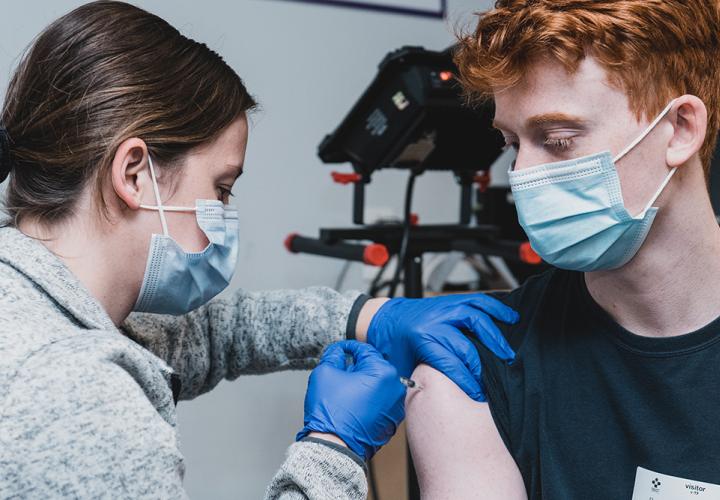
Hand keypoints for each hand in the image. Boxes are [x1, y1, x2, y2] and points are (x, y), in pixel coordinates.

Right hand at [296, 341, 405, 460]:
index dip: (349, 348)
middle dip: (357, 366)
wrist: (334, 447)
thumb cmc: (331, 413)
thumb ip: (333, 355)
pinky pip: (381, 402)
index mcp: (383, 372)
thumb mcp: (325, 372)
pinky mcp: (392, 421)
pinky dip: (369, 399)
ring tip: (345, 390)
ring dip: (364, 383)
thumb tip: (339, 351)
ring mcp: (396, 407)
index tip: (340, 350)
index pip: (365, 350)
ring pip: (378, 385)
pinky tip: (353, 404)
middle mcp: (395, 388)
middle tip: (340, 371)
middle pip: (374, 367)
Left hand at [366, 293, 518, 401]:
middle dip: (485, 362)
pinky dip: (494, 306)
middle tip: (501, 373)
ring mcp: (443, 307)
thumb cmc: (391, 345)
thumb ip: (420, 381)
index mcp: (420, 338)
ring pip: (476, 314)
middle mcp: (433, 321)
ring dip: (496, 331)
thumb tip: (440, 401)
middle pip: (467, 343)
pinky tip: (508, 315)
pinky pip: (476, 299)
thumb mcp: (400, 368)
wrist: (381, 319)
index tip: (479, 395)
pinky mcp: (448, 300)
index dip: (468, 382)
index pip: (451, 363)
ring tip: (510, 347)